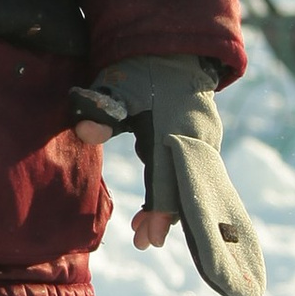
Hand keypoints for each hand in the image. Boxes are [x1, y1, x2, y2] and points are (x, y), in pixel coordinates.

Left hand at [74, 57, 266, 295]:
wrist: (176, 52)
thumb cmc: (140, 72)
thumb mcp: (116, 85)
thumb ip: (102, 108)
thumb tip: (87, 132)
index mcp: (174, 127)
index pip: (167, 180)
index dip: (157, 211)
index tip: (144, 237)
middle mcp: (196, 139)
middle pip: (183, 190)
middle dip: (165, 219)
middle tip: (145, 243)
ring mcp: (206, 141)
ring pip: (190, 185)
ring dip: (170, 210)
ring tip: (146, 234)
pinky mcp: (207, 143)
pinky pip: (193, 175)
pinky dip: (177, 194)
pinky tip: (157, 213)